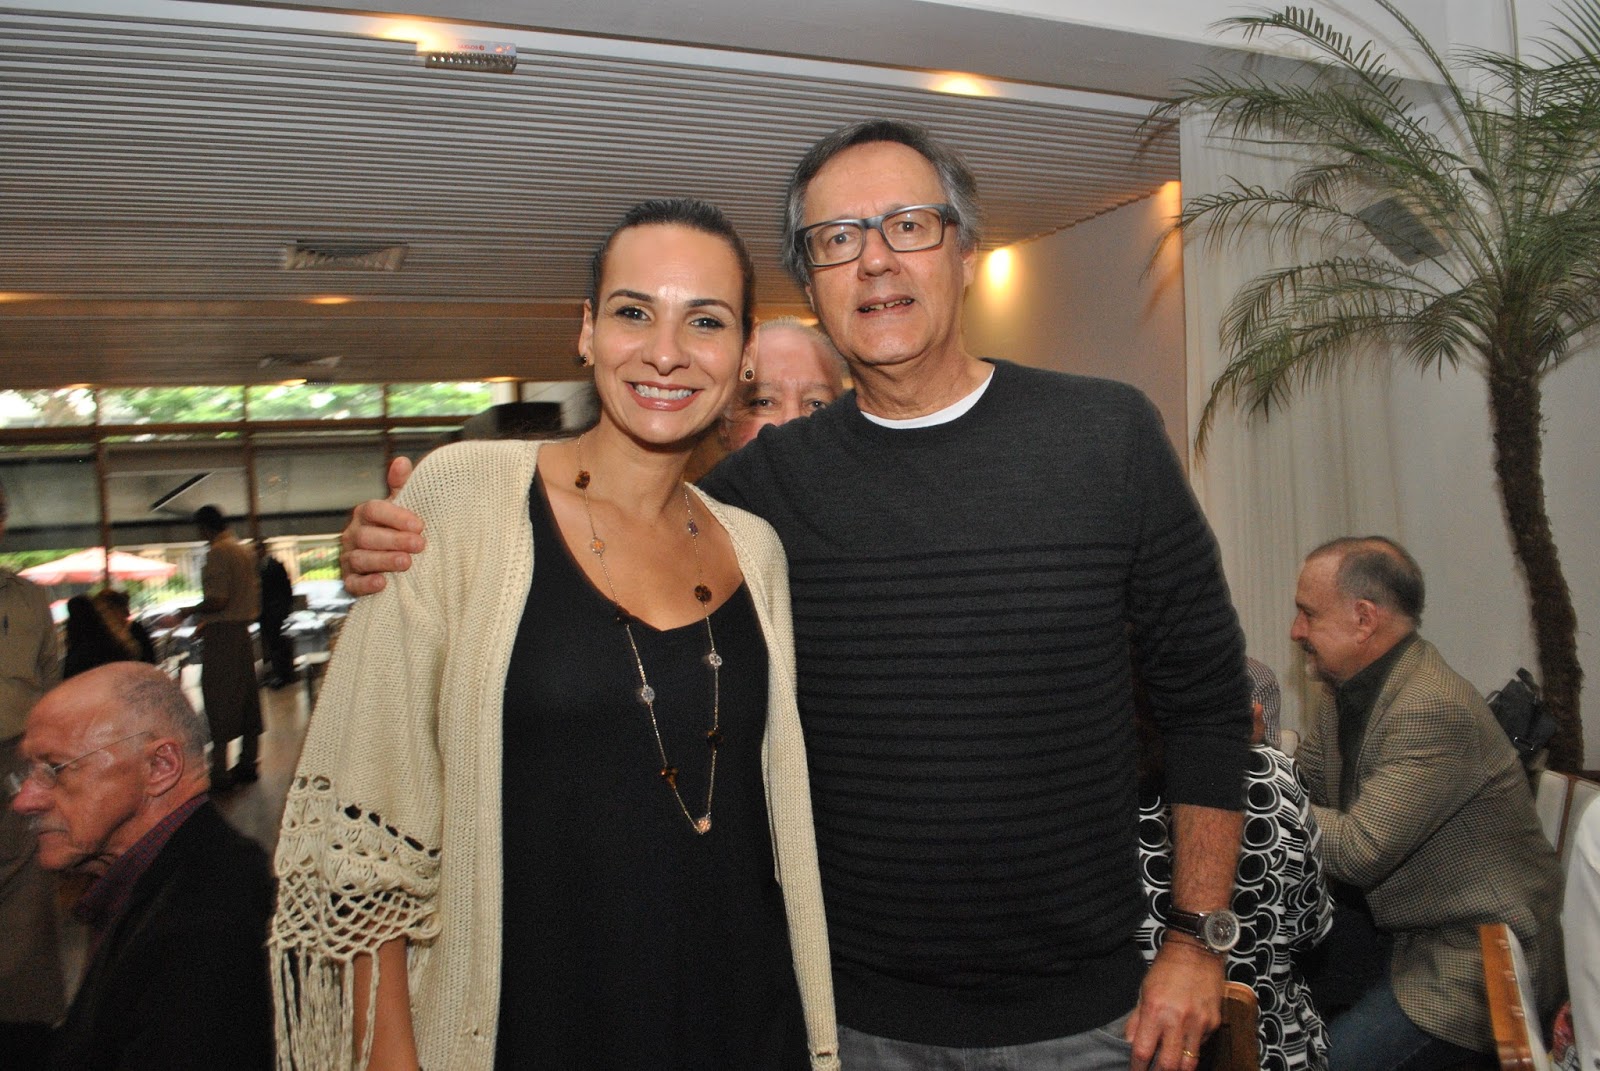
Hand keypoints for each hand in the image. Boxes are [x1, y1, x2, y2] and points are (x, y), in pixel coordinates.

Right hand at [340, 456, 424, 595]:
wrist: (390, 562)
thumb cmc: (396, 529)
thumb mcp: (401, 507)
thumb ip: (401, 486)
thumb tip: (402, 461)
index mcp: (365, 513)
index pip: (374, 509)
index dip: (396, 516)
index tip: (420, 525)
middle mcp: (353, 534)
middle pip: (368, 536)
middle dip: (395, 540)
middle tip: (420, 544)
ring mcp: (349, 557)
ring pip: (360, 558)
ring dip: (384, 560)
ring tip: (407, 563)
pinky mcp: (350, 580)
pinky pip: (352, 583)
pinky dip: (366, 584)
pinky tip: (382, 583)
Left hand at [1125, 938, 1223, 1070]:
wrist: (1196, 951)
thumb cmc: (1167, 969)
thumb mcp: (1143, 991)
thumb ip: (1137, 1020)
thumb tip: (1130, 1043)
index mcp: (1155, 1010)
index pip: (1142, 1051)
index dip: (1137, 1068)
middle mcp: (1177, 1019)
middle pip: (1169, 1065)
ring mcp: (1198, 1023)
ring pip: (1190, 1063)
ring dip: (1178, 1068)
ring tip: (1170, 1066)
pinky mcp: (1213, 1022)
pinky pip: (1201, 1046)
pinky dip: (1192, 1048)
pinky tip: (1185, 1040)